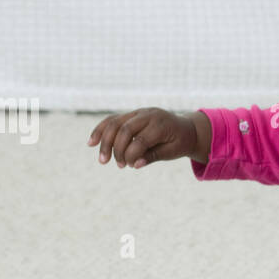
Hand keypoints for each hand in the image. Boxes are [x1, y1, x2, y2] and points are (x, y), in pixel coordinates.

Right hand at [87, 109, 201, 167]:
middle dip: (116, 149)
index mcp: (161, 124)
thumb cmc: (180, 142)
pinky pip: (113, 120)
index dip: (132, 154)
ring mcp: (139, 112)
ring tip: (102, 159)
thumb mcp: (172, 152)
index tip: (130, 166)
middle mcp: (148, 115)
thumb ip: (154, 156)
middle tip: (117, 165)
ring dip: (105, 141)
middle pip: (124, 129)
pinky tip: (92, 142)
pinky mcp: (132, 114)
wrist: (187, 128)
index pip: (140, 140)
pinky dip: (101, 130)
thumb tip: (135, 164)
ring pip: (115, 122)